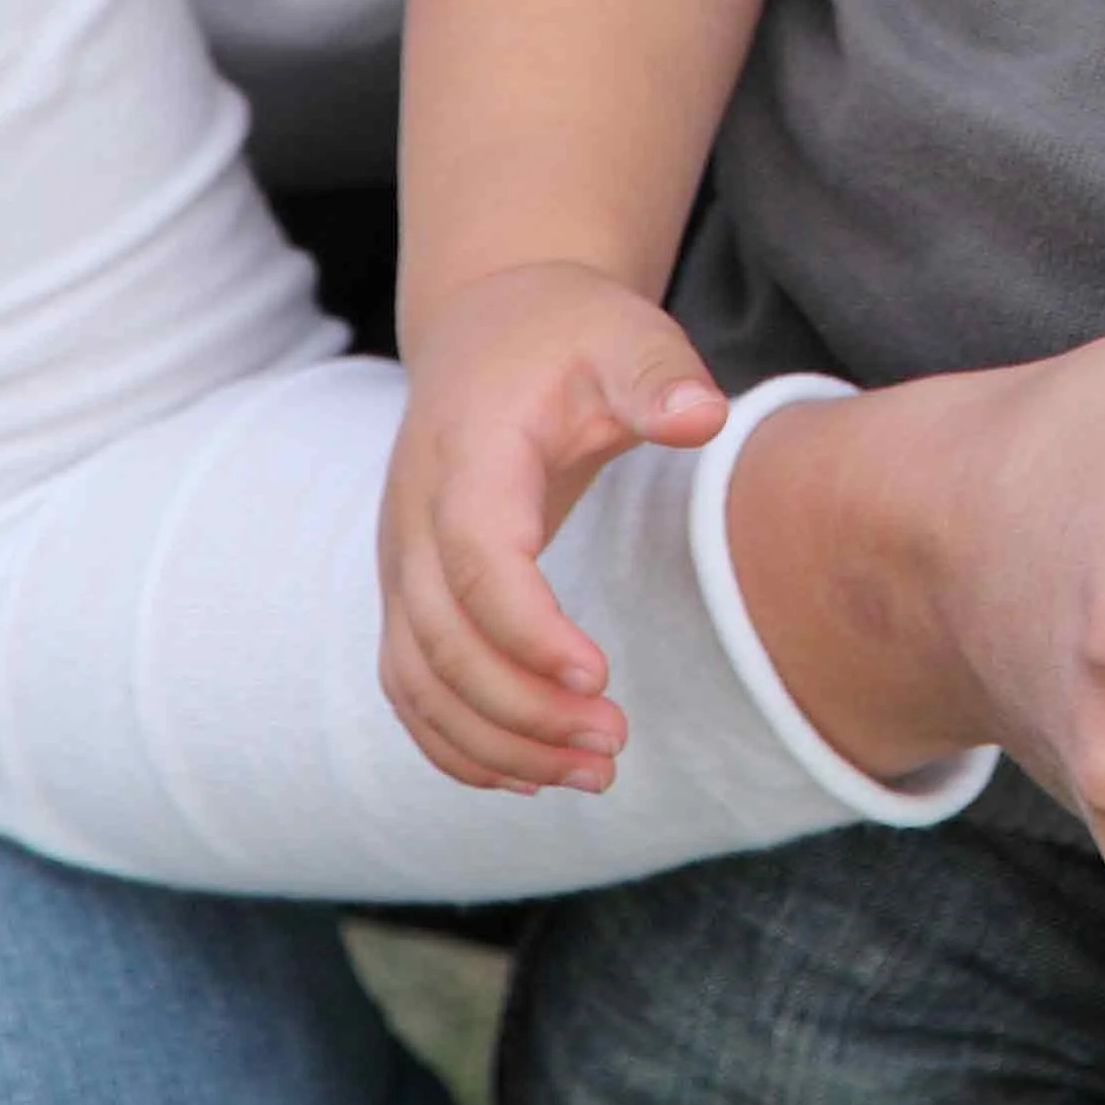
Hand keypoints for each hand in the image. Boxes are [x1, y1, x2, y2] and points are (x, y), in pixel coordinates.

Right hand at [378, 263, 726, 791]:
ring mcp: (400, 563)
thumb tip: (703, 416)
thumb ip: (660, 376)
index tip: (602, 676)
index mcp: (468, 457)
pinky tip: (531, 775)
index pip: (476, 560)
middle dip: (523, 708)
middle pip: (442, 639)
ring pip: (419, 679)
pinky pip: (410, 687)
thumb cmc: (570, 336)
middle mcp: (413, 519)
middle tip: (616, 744)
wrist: (489, 329)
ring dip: (496, 741)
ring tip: (593, 775)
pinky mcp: (408, 594)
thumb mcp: (627, 334)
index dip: (528, 629)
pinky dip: (456, 743)